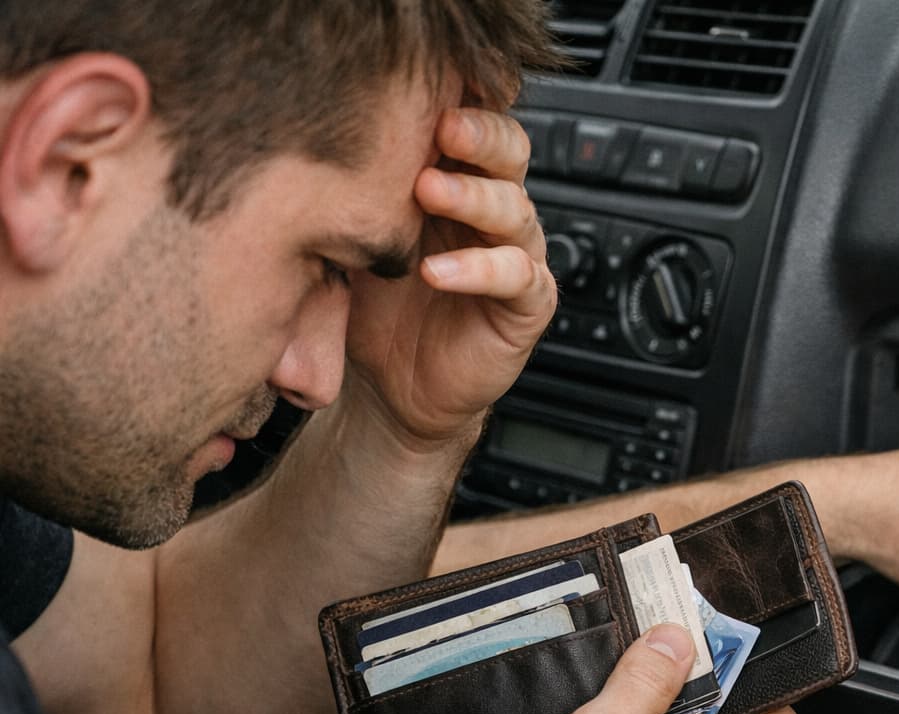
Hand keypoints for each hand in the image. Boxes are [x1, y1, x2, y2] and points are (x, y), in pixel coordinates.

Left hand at [345, 107, 555, 446]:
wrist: (389, 386)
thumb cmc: (375, 307)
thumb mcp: (356, 236)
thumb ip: (358, 191)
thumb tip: (320, 136)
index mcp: (457, 183)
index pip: (472, 126)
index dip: (460, 104)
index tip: (423, 91)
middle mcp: (491, 213)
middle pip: (510, 153)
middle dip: (479, 135)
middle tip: (443, 129)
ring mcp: (514, 256)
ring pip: (515, 209)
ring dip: (474, 197)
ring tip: (430, 193)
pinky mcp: (527, 304)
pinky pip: (517, 277)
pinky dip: (478, 271)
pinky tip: (438, 272)